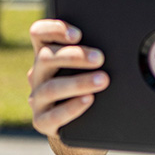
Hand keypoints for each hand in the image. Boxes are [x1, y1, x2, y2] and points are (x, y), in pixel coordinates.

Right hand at [27, 19, 108, 138]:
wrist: (84, 125)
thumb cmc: (91, 85)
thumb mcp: (89, 66)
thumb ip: (92, 53)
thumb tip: (117, 42)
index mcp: (46, 54)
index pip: (39, 33)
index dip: (54, 30)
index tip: (78, 34)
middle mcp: (38, 74)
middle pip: (46, 58)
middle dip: (74, 56)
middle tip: (100, 58)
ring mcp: (38, 99)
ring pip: (51, 87)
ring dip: (78, 82)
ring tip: (102, 80)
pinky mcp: (42, 122)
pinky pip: (53, 116)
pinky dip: (72, 107)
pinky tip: (89, 100)